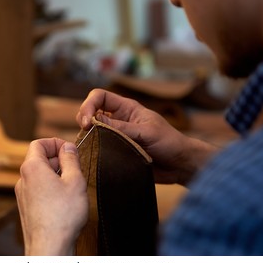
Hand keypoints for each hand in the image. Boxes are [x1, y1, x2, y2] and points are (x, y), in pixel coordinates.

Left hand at [15, 138, 87, 254]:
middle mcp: (23, 179)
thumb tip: (68, 147)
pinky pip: (38, 189)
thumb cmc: (62, 216)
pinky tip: (64, 199)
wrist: (49, 247)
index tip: (70, 150)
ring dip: (55, 174)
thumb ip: (71, 159)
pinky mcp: (26, 207)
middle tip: (75, 167)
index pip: (38, 143)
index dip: (55, 143)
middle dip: (58, 159)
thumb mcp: (75, 181)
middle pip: (39, 158)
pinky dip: (50, 187)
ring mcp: (23, 194)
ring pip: (39, 175)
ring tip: (71, 185)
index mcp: (32, 168)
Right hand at [76, 89, 217, 184]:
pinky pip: (99, 148)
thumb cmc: (169, 142)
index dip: (89, 105)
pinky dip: (93, 151)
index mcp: (126, 108)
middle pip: (91, 112)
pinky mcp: (116, 152)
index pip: (99, 97)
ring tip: (87, 146)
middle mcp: (118, 120)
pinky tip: (92, 156)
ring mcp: (116, 136)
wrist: (179, 165)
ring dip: (87, 136)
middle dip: (84, 119)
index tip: (86, 122)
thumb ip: (121, 128)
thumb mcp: (146, 132)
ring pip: (93, 131)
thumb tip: (94, 122)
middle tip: (85, 133)